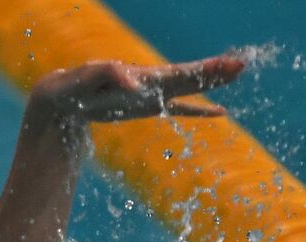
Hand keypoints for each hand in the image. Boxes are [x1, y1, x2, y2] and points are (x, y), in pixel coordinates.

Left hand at [30, 54, 244, 125]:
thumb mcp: (83, 80)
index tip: (227, 65)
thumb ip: (107, 75)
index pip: (178, 73)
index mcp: (140, 77)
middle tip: (243, 64)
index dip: (203, 71)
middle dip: (214, 72)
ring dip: (212, 84)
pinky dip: (200, 110)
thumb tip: (136, 86)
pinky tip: (220, 113)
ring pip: (188, 89)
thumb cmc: (72, 88)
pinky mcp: (147, 108)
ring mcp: (152, 95)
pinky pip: (180, 109)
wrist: (63, 99)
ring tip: (238, 72)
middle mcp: (150, 83)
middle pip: (189, 77)